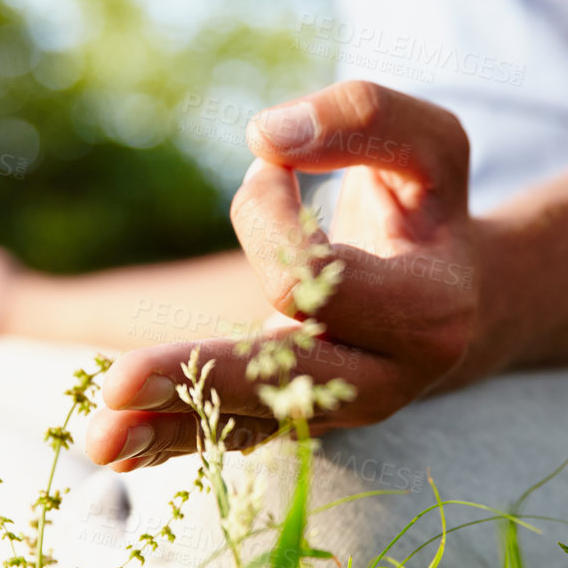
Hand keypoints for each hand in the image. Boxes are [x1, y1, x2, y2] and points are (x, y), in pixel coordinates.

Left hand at [85, 81, 480, 471]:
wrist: (468, 301)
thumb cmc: (433, 211)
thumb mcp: (431, 145)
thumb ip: (361, 119)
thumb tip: (263, 139)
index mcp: (426, 314)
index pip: (313, 277)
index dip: (266, 215)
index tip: (270, 166)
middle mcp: (384, 380)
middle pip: (276, 377)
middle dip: (194, 374)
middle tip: (117, 380)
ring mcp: (337, 412)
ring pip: (245, 422)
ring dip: (164, 428)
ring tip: (98, 438)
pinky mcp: (299, 420)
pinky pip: (231, 434)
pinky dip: (171, 440)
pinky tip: (114, 449)